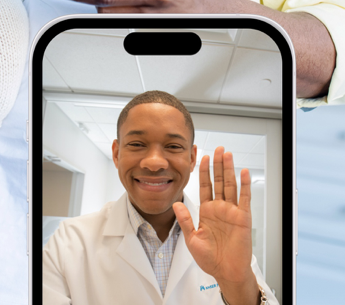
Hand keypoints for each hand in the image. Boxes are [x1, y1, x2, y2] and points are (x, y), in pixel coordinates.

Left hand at [173, 149, 259, 304]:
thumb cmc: (210, 259)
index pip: (205, 186)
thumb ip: (185, 221)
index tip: (204, 157)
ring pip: (230, 185)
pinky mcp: (243, 218)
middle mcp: (220, 208)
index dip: (205, 172)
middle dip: (218, 164)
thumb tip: (175, 204)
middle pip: (218, 181)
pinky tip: (244, 172)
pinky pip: (244, 198)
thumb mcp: (192, 240)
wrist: (226, 273)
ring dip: (229, 169)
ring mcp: (232, 212)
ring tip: (228, 154)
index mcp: (207, 211)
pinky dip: (245, 185)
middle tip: (218, 148)